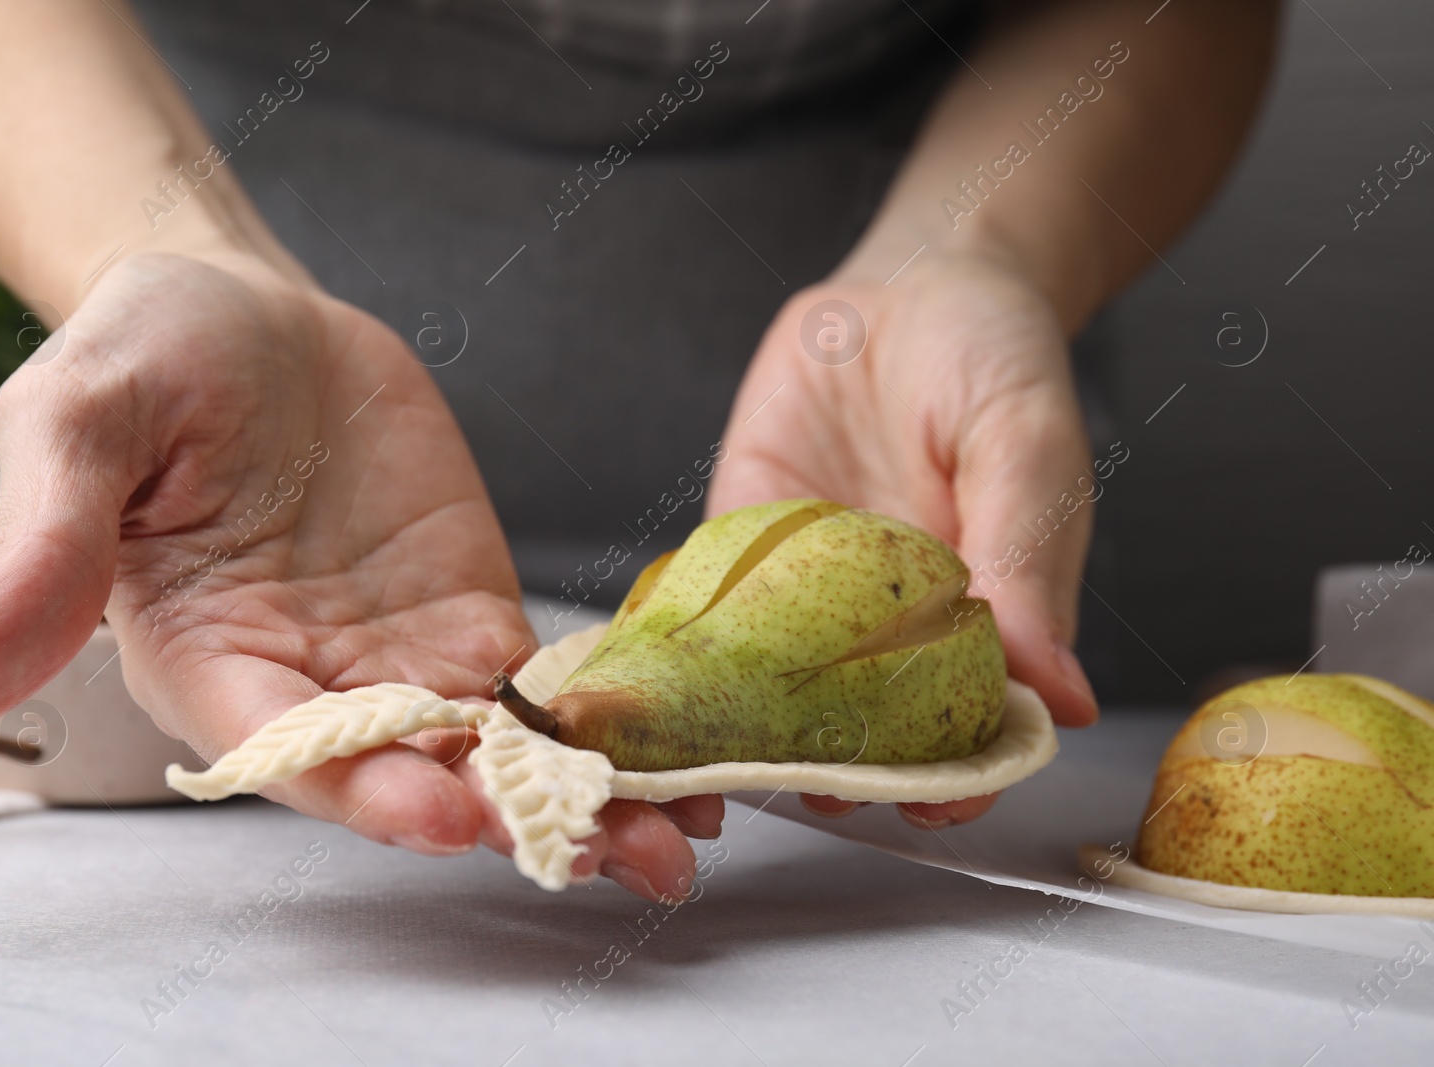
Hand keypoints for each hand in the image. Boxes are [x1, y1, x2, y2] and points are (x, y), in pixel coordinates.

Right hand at [0, 250, 715, 899]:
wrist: (245, 309)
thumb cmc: (146, 355)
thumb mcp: (77, 425)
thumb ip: (42, 552)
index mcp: (207, 661)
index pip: (284, 749)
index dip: (359, 784)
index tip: (440, 807)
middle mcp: (309, 681)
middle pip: (410, 776)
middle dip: (509, 822)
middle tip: (615, 855)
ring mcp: (400, 657)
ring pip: (492, 753)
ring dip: (582, 800)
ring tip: (676, 838)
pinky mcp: (468, 616)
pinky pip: (539, 690)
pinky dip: (602, 728)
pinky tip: (678, 756)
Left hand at [711, 250, 1101, 827]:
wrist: (911, 280)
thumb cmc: (991, 359)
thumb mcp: (1025, 446)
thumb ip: (1029, 564)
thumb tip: (1058, 699)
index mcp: (978, 621)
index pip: (964, 727)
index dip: (950, 775)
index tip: (929, 805)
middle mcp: (889, 625)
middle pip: (862, 729)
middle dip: (836, 774)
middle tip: (810, 796)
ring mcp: (808, 594)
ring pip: (773, 692)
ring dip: (747, 735)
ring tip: (722, 767)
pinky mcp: (740, 546)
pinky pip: (705, 612)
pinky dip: (679, 655)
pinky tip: (656, 692)